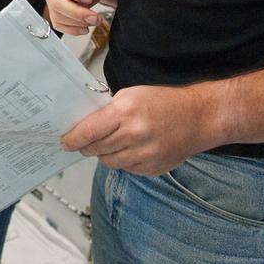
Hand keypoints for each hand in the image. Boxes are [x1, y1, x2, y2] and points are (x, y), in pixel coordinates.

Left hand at [59, 84, 218, 174]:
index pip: (88, 131)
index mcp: (125, 111)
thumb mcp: (131, 95)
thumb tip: (84, 127)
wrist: (199, 118)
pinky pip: (126, 169)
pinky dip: (123, 160)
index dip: (72, 139)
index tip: (64, 142)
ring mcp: (145, 154)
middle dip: (87, 146)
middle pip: (96, 148)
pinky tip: (132, 149)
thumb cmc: (164, 102)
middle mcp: (134, 134)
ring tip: (113, 142)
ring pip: (109, 162)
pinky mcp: (153, 168)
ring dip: (105, 154)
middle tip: (84, 142)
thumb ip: (108, 112)